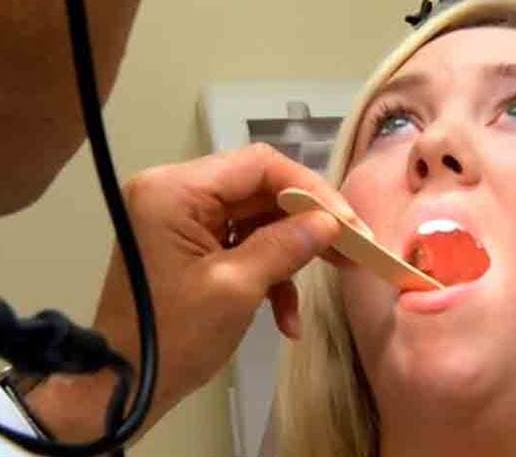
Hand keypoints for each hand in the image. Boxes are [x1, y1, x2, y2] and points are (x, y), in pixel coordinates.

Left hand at [91, 144, 360, 435]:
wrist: (124, 390)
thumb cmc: (173, 337)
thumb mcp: (236, 289)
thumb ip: (285, 246)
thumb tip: (331, 222)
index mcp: (175, 190)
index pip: (258, 165)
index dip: (310, 189)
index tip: (347, 222)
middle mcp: (176, 193)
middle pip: (260, 189)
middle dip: (307, 221)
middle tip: (350, 246)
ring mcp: (182, 220)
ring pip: (257, 218)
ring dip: (292, 252)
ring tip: (334, 274)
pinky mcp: (190, 245)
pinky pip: (241, 243)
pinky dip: (269, 273)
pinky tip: (286, 318)